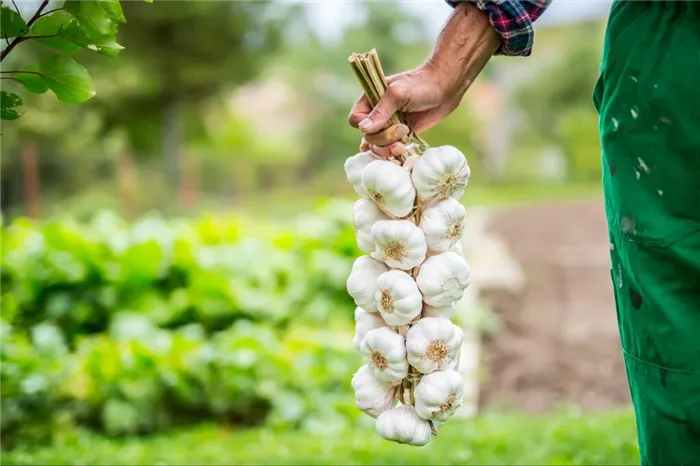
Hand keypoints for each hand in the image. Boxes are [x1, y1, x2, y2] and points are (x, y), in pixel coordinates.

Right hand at [347, 63, 462, 157]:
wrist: (446, 87)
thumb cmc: (421, 84)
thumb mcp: (398, 94)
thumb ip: (381, 111)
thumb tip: (363, 129)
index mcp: (371, 99)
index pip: (356, 119)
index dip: (365, 127)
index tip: (381, 124)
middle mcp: (378, 114)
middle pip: (368, 136)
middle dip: (383, 138)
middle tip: (402, 129)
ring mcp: (389, 125)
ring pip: (378, 145)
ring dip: (388, 148)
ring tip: (403, 144)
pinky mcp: (402, 134)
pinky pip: (392, 148)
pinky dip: (394, 153)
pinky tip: (397, 153)